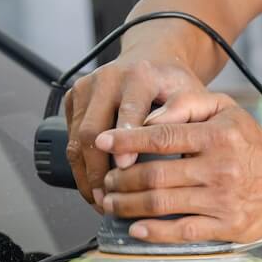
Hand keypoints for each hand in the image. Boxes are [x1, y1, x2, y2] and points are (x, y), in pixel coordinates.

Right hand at [64, 50, 205, 210]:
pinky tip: (93, 188)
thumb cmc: (174, 85)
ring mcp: (86, 88)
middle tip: (111, 199)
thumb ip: (184, 120)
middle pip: (92, 131)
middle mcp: (108, 79)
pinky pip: (69, 138)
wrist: (155, 60)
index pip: (127, 111)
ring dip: (86, 175)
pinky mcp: (73, 98)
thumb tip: (163, 151)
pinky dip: (80, 167)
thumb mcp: (191, 97)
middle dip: (99, 170)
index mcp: (139, 75)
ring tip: (101, 201)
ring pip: (75, 138)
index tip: (126, 169)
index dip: (126, 143)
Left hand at [95, 92, 261, 243]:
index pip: (162, 137)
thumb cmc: (249, 142)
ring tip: (112, 202)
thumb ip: (186, 103)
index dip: (126, 140)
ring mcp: (224, 200)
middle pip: (155, 176)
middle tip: (106, 180)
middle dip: (122, 180)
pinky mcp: (229, 226)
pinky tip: (136, 228)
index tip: (102, 142)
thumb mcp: (225, 108)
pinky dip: (155, 232)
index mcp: (218, 136)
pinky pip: (183, 232)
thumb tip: (149, 119)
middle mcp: (221, 169)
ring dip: (128, 205)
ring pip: (162, 204)